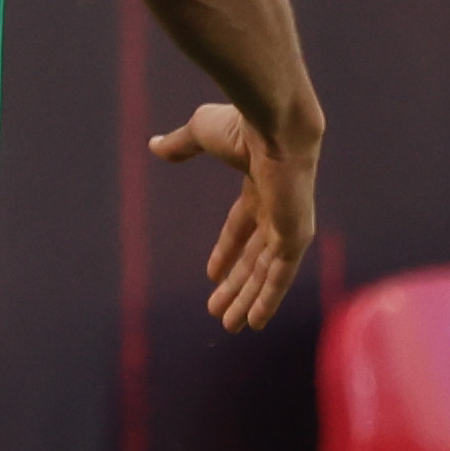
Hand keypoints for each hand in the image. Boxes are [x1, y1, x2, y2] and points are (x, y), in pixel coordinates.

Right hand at [152, 101, 316, 331]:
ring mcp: (289, 225)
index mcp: (261, 186)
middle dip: (236, 285)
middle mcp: (278, 209)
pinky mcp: (296, 237)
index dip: (227, 251)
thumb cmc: (241, 125)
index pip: (243, 226)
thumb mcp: (201, 134)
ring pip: (266, 273)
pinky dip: (268, 299)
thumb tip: (153, 145)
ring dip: (248, 300)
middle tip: (218, 312)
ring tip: (229, 326)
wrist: (273, 125)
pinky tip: (253, 322)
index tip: (211, 275)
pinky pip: (280, 277)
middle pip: (255, 258)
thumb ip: (181, 144)